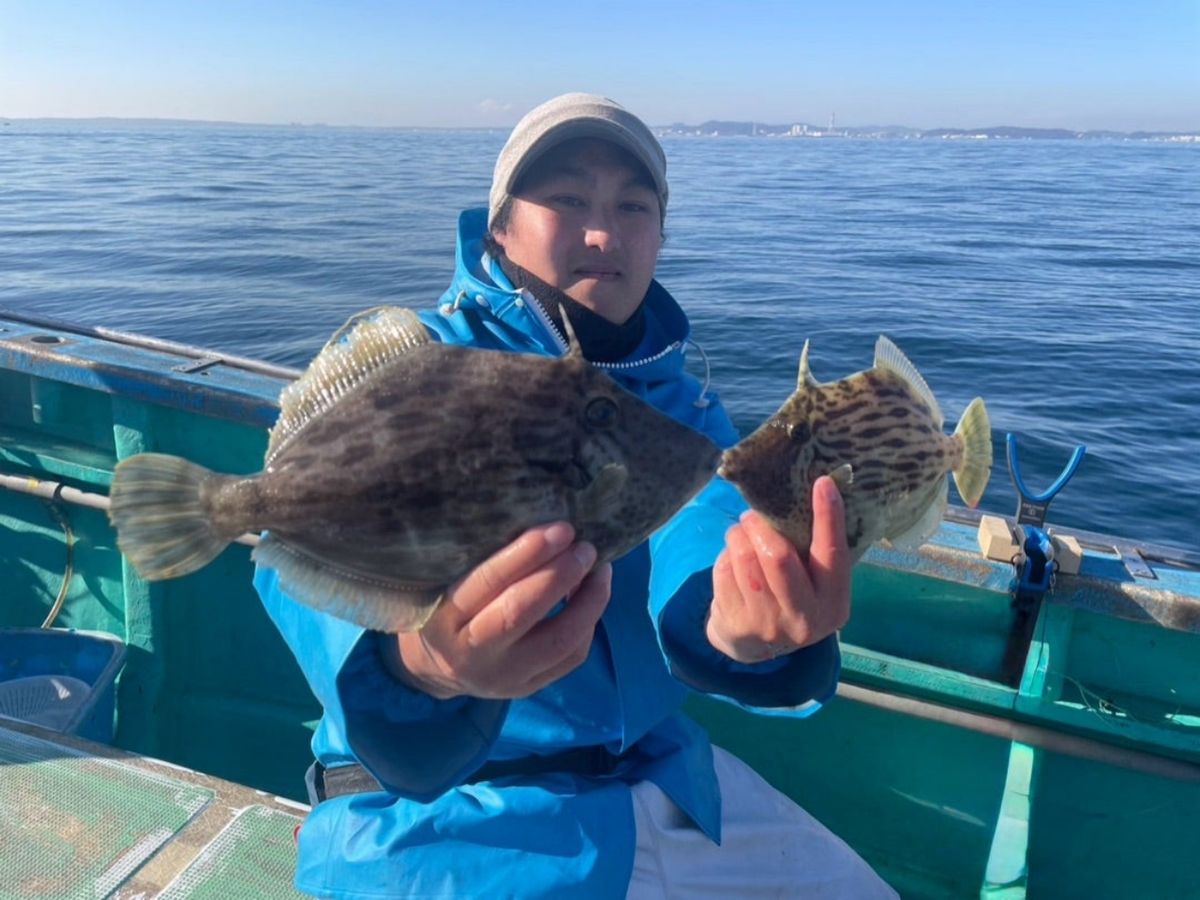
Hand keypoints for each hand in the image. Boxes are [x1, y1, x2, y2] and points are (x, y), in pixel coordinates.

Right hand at [384, 522, 611, 699]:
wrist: (434, 667)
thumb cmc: (442, 607)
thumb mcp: (444, 582)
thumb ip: (478, 560)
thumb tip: (538, 521)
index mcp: (444, 618)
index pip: (488, 582)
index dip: (527, 553)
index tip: (560, 528)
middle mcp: (472, 652)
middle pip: (523, 613)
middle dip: (561, 574)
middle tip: (585, 547)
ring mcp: (503, 677)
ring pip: (558, 642)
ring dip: (588, 601)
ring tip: (600, 570)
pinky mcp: (528, 688)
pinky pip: (570, 658)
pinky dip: (587, 623)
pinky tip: (590, 596)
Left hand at [706, 475, 849, 662]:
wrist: (755, 646)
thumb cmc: (791, 597)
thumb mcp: (814, 583)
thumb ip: (814, 551)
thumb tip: (811, 492)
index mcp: (833, 603)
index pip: (832, 554)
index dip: (828, 517)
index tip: (823, 482)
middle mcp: (804, 619)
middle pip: (778, 556)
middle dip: (761, 525)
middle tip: (752, 515)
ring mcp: (767, 625)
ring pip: (745, 558)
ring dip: (738, 535)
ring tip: (740, 532)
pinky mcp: (735, 624)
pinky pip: (725, 570)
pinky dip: (726, 555)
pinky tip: (733, 558)